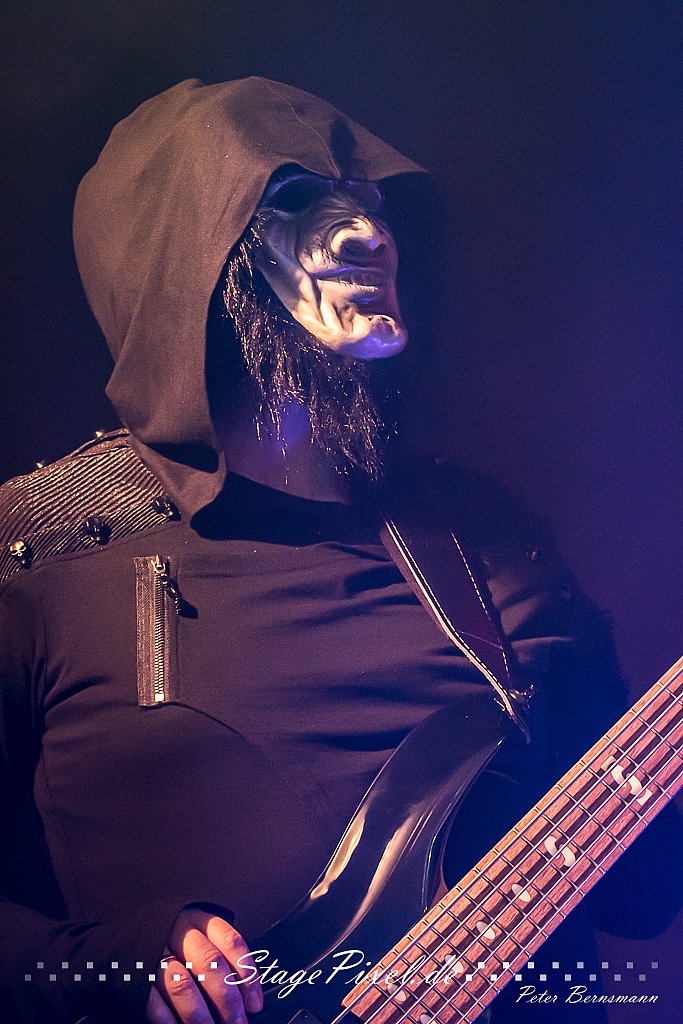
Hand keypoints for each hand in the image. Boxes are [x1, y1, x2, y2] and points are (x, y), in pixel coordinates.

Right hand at [145, 908, 262, 1023]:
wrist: (133, 935)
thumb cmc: (179, 947)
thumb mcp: (201, 940)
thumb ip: (223, 961)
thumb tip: (249, 1000)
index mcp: (199, 920)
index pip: (230, 942)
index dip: (247, 975)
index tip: (254, 1005)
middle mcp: (178, 932)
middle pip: (209, 963)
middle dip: (227, 1000)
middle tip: (238, 1023)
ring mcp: (154, 952)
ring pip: (182, 985)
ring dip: (201, 1015)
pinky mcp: (136, 976)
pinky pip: (154, 1002)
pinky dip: (170, 1021)